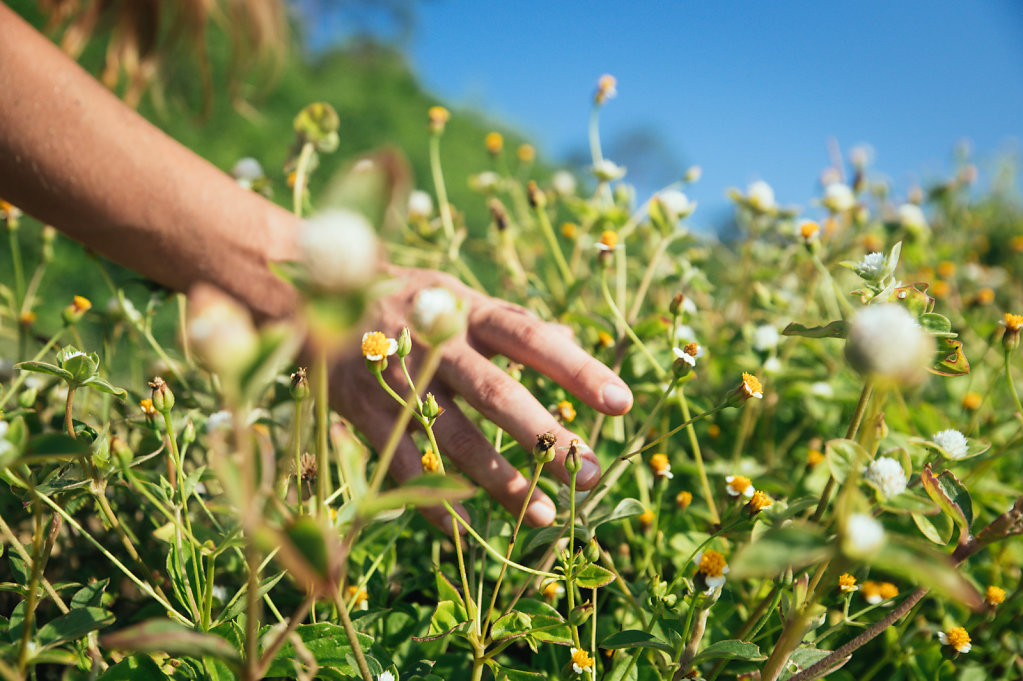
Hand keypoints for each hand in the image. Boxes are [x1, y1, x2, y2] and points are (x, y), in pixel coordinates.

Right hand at [330, 265, 632, 528]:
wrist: (308, 293)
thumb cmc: (404, 299)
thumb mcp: (456, 295)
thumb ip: (509, 321)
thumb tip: (569, 339)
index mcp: (465, 309)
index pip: (530, 337)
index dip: (576, 368)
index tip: (621, 403)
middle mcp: (434, 342)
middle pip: (495, 392)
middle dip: (545, 434)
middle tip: (591, 473)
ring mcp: (394, 378)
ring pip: (452, 436)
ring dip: (500, 480)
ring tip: (546, 514)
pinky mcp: (361, 411)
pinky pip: (401, 463)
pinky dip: (432, 498)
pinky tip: (466, 531)